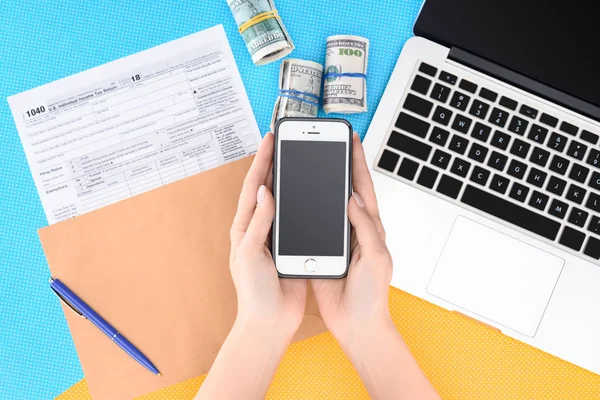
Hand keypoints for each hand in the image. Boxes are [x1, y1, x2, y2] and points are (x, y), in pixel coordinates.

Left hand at [229, 132, 306, 339]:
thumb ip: (258, 223)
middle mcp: (258, 229)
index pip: (253, 186)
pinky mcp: (290, 247)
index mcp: (244, 228)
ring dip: (289, 180)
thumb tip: (265, 192)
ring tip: (297, 159)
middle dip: (274, 163)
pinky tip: (312, 193)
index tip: (269, 140)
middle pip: (267, 188)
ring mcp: (274, 237)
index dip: (261, 161)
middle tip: (284, 142)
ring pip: (283, 201)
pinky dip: (303, 202)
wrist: (269, 322)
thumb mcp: (251, 255)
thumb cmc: (253, 293)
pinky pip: (297, 218)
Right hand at [312, 133, 392, 347]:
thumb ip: (366, 227)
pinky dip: (304, 207)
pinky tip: (295, 197)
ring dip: (318, 183)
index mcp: (371, 227)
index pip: (363, 187)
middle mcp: (354, 228)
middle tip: (327, 143)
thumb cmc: (373, 294)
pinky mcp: (322, 249)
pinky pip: (312, 223)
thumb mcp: (376, 257)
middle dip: (337, 164)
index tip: (351, 140)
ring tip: (308, 162)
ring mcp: (337, 238)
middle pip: (344, 189)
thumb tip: (354, 198)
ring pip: (326, 203)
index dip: (357, 162)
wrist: (357, 324)